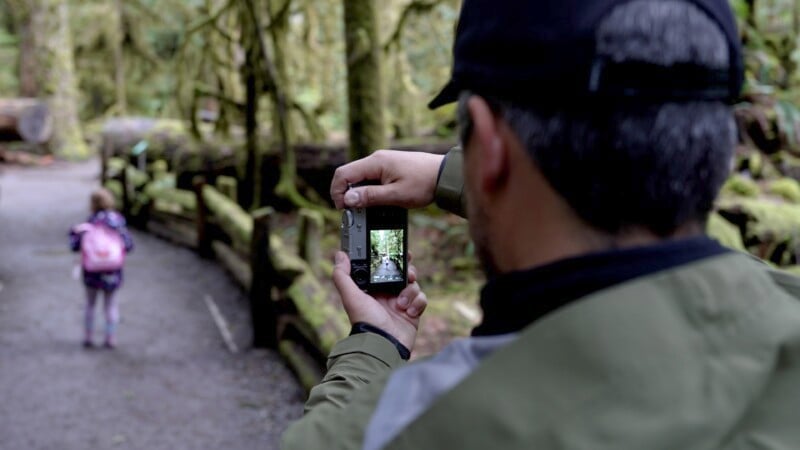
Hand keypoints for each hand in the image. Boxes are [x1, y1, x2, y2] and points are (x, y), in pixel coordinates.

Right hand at [330, 150, 444, 209]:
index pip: (343, 174)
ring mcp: (382, 163)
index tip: (343, 208)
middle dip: (347, 194)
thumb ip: (370, 197)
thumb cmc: (424, 183)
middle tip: (354, 212)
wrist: (444, 175)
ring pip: (360, 178)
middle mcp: (376, 159)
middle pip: (350, 175)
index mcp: (375, 162)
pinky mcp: (389, 168)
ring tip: (367, 210)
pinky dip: (369, 190)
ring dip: (359, 194)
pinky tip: (377, 202)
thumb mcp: (396, 195)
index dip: (337, 192)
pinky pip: (371, 179)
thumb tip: (348, 199)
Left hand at [332, 251, 427, 350]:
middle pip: (403, 273)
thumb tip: (340, 255)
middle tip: (408, 274)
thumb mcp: (351, 296)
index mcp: (374, 288)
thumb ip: (343, 276)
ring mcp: (402, 302)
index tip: (397, 251)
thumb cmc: (365, 321)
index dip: (392, 258)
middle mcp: (388, 294)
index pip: (385, 267)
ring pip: (414, 285)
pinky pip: (422, 299)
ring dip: (410, 292)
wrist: (383, 344)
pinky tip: (408, 312)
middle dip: (408, 271)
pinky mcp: (413, 312)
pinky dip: (417, 303)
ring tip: (401, 304)